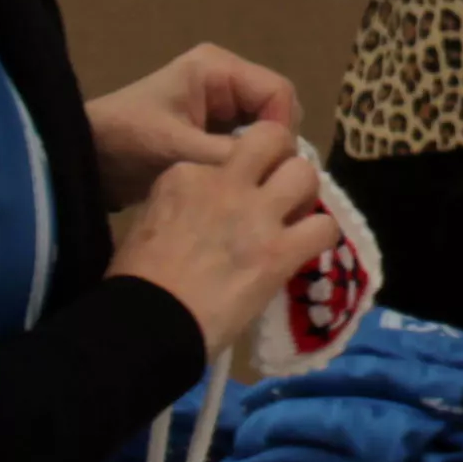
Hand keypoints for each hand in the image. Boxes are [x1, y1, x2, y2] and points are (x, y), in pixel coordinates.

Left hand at [87, 45, 300, 201]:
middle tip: (264, 182)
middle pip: (277, 110)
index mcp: (217, 68)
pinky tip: (239, 187)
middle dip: (275, 146)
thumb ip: (229, 158)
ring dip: (261, 158)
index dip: (283, 130)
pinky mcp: (211, 129)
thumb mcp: (178, 150)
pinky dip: (247, 164)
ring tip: (252, 187)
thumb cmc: (125, 142)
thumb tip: (278, 172)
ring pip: (265, 130)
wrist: (83, 157)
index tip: (271, 168)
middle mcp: (224, 80)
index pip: (278, 93)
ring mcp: (218, 104)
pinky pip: (246, 144)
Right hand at [107, 134, 338, 354]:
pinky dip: (323, 236)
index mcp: (185, 175)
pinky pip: (324, 227)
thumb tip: (205, 216)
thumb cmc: (137, 282)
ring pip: (304, 173)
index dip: (239, 175)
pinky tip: (310, 249)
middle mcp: (224, 183)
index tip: (236, 200)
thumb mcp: (148, 223)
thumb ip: (182, 206)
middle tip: (280, 188)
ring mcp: (255, 215)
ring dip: (307, 194)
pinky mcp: (279, 251)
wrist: (150, 322)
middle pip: (273, 139)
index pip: (228, 153)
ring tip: (298, 216)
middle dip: (282, 157)